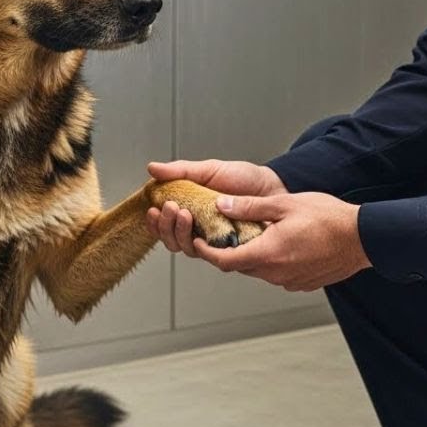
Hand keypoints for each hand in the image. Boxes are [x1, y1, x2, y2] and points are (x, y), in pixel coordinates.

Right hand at [146, 159, 285, 256]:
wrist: (273, 186)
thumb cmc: (244, 179)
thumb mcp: (210, 169)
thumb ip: (181, 171)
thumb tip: (152, 169)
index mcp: (190, 210)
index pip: (164, 224)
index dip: (155, 222)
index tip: (153, 209)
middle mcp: (200, 229)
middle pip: (172, 240)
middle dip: (166, 226)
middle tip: (172, 208)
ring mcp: (215, 240)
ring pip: (187, 249)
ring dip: (180, 233)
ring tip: (186, 214)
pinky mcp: (230, 250)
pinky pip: (212, 256)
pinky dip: (202, 247)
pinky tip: (201, 234)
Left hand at [194, 192, 372, 291]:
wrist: (363, 238)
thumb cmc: (328, 218)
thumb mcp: (285, 204)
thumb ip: (250, 206)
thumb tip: (221, 205)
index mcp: (267, 253)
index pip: (224, 261)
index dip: (206, 252)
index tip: (197, 242)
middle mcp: (276, 273)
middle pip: (240, 266)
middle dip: (229, 251)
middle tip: (224, 232)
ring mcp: (289, 281)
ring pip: (259, 270)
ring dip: (252, 255)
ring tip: (255, 233)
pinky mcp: (302, 283)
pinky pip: (277, 274)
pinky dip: (271, 261)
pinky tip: (281, 243)